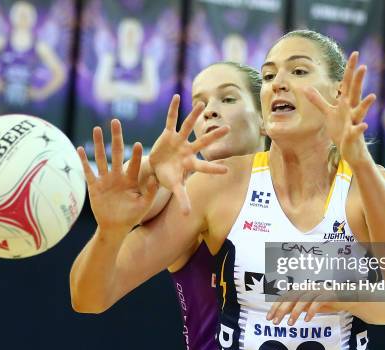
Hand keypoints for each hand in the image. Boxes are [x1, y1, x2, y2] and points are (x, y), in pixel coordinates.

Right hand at [77, 120, 158, 231]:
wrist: (115, 227)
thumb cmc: (132, 216)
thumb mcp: (144, 205)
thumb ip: (150, 192)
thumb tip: (154, 178)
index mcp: (131, 180)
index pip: (133, 164)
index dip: (135, 155)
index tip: (138, 145)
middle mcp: (118, 176)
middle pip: (116, 153)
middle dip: (116, 138)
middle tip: (115, 122)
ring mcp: (105, 180)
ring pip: (101, 158)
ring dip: (98, 144)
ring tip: (97, 128)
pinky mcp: (95, 186)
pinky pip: (88, 171)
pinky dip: (84, 161)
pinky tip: (80, 148)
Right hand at [149, 94, 229, 213]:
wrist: (155, 168)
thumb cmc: (168, 178)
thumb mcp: (174, 188)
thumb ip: (182, 199)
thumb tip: (188, 216)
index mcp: (190, 164)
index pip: (204, 167)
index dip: (214, 168)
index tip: (227, 170)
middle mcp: (188, 150)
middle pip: (203, 142)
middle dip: (214, 136)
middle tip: (229, 128)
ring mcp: (179, 141)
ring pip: (188, 127)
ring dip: (194, 116)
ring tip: (202, 104)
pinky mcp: (168, 134)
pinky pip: (170, 120)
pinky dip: (172, 109)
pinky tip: (176, 96)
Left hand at [266, 287, 354, 324]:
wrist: (347, 299)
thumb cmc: (327, 302)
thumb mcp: (309, 306)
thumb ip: (297, 307)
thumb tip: (282, 313)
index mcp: (302, 290)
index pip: (285, 296)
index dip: (276, 306)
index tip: (269, 318)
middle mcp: (308, 288)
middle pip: (291, 297)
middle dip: (281, 309)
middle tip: (275, 322)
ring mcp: (318, 290)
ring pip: (302, 299)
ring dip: (295, 311)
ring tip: (290, 323)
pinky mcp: (328, 295)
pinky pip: (317, 302)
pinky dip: (311, 310)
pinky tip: (307, 320)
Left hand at [304, 51, 376, 166]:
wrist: (349, 149)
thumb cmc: (340, 129)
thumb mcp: (328, 113)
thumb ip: (318, 100)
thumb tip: (306, 88)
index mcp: (345, 103)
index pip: (347, 83)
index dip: (350, 69)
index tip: (355, 53)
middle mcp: (351, 110)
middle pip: (355, 93)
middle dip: (358, 80)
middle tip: (363, 66)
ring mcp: (354, 122)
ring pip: (360, 111)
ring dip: (365, 104)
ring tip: (373, 96)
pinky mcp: (353, 135)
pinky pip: (357, 131)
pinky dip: (360, 128)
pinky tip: (364, 125)